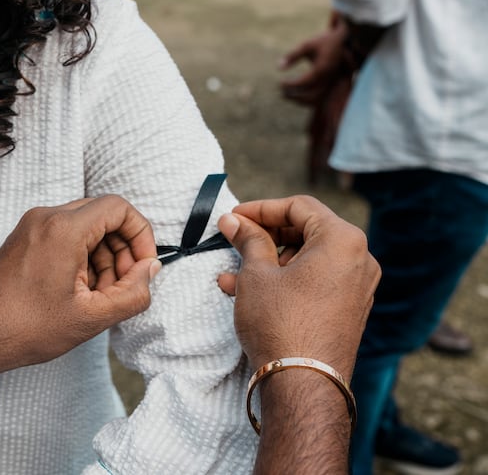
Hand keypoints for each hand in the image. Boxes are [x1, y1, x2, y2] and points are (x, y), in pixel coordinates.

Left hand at [0, 195, 159, 383]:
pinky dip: (82, 258)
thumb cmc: (23, 328)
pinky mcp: (25, 239)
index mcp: (64, 229)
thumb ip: (132, 293)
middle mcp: (46, 218)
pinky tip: (79, 293)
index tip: (143, 266)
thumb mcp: (91, 317)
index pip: (119, 208)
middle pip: (103, 216)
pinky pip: (65, 237)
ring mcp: (32, 226)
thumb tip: (149, 271)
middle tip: (123, 287)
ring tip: (100, 296)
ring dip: (103, 257)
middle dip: (122, 250)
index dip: (141, 235)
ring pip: (86, 228)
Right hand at [217, 196, 378, 378]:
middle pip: (306, 232)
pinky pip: (314, 282)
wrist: (302, 383)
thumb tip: (234, 221)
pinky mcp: (348, 310)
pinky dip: (285, 281)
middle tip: (233, 240)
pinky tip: (249, 292)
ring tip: (231, 277)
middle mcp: (359, 259)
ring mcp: (357, 287)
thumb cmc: (281, 324)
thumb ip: (248, 240)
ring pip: (306, 260)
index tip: (234, 217)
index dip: (261, 209)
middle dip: (264, 237)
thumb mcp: (257, 274)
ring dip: (268, 263)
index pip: (299, 207)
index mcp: (343, 240)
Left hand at [279, 15, 350, 106]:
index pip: (304, 82)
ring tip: (285, 94)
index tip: (279, 83)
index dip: (291, 84)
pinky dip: (307, 98)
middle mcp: (329, 78)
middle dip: (294, 95)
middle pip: (310, 94)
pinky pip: (320, 97)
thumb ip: (293, 56)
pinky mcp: (332, 85)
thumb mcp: (307, 45)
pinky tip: (295, 93)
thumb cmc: (324, 41)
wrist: (345, 41)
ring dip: (300, 99)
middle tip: (280, 91)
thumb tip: (278, 68)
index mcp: (323, 68)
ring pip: (316, 99)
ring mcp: (332, 83)